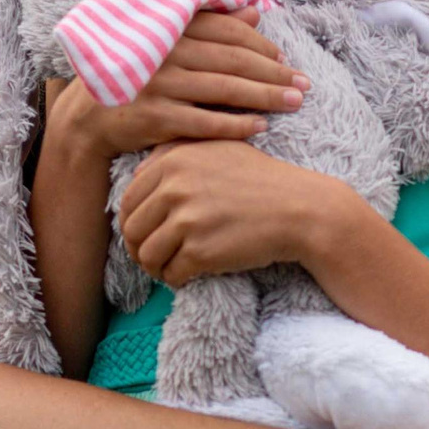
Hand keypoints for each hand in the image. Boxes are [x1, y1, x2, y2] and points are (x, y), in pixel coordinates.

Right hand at [49, 8, 306, 162]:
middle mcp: (165, 53)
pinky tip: (261, 127)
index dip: (260, 43)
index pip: (226, 31)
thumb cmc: (133, 76)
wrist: (86, 118)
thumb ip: (209, 26)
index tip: (284, 58)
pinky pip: (206, 122)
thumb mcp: (165, 43)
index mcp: (169, 29)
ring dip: (265, 96)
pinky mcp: (155, 118)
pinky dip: (236, 124)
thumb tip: (254, 13)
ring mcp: (159, 85)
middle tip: (304, 84)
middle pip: (232, 60)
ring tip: (294, 102)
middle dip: (273, 71)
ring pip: (224, 89)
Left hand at [119, 139, 348, 284]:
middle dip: (139, 248)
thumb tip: (136, 176)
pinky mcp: (200, 252)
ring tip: (168, 269)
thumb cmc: (262, 180)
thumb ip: (174, 153)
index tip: (146, 233)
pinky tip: (188, 275)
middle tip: (153, 257)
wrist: (301, 210)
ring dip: (154, 268)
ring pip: (146, 255)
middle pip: (132, 229)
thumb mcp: (218, 148)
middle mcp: (174, 187)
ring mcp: (186, 220)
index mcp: (173, 161)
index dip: (132, 222)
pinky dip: (176, 279)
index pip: (128, 200)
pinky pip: (171, 273)